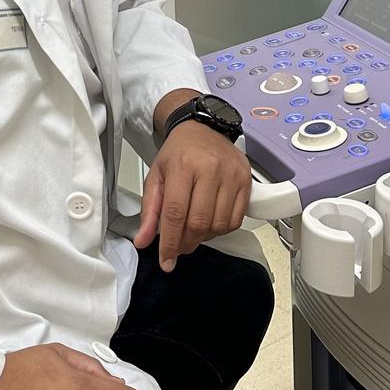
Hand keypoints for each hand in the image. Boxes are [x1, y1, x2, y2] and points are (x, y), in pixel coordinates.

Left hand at [134, 120, 251, 270]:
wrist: (202, 129)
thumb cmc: (178, 153)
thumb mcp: (156, 176)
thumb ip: (149, 210)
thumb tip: (144, 240)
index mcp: (183, 166)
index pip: (176, 213)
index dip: (170, 242)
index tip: (166, 260)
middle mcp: (210, 169)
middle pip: (199, 222)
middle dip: (186, 243)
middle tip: (179, 246)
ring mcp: (231, 175)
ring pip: (219, 225)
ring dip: (204, 237)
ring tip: (193, 230)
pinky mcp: (246, 180)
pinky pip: (236, 220)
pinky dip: (222, 229)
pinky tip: (211, 222)